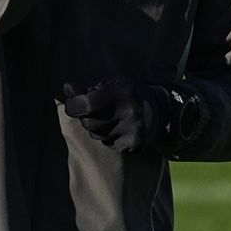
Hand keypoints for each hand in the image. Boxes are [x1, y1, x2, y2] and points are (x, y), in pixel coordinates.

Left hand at [59, 79, 176, 153]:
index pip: (87, 105)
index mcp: (123, 93)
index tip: (72, 104)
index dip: (74, 105)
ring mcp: (133, 132)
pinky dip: (108, 137)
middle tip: (93, 110)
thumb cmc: (130, 93)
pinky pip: (108, 144)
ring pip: (97, 135)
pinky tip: (119, 128)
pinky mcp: (135, 146)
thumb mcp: (112, 84)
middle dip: (85, 117)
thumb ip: (88, 88)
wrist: (162, 109)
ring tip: (110, 118)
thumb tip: (67, 88)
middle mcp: (129, 114)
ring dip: (97, 127)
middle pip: (88, 123)